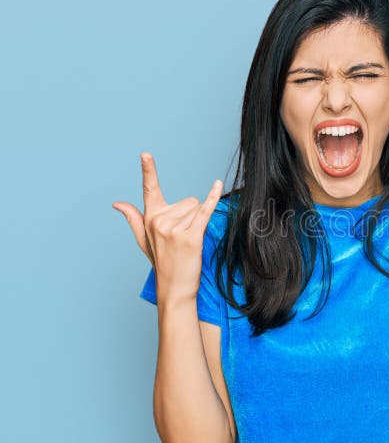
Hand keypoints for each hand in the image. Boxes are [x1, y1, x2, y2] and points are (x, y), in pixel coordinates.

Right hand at [112, 152, 222, 302]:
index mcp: (150, 218)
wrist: (174, 288)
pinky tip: (217, 185)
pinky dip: (212, 198)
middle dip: (191, 217)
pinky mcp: (190, 237)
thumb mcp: (143, 240)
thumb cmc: (162, 263)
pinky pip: (204, 212)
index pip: (150, 189)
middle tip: (184, 239)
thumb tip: (117, 203)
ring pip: (197, 209)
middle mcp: (159, 221)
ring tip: (190, 243)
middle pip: (188, 201)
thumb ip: (133, 218)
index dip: (148, 170)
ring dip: (198, 224)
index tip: (145, 154)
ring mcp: (173, 229)